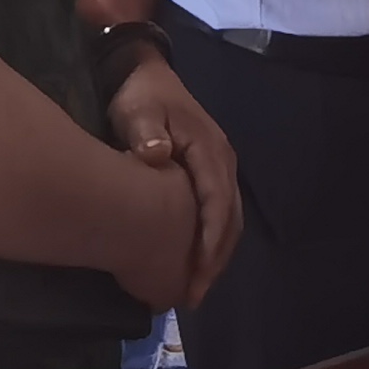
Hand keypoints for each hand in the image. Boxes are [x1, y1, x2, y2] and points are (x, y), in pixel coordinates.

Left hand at [106, 55, 240, 307]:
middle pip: (230, 218)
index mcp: (209, 150)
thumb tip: (156, 155)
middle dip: (215, 259)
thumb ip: (146, 131)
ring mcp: (219, 167)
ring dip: (216, 255)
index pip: (217, 202)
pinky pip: (220, 212)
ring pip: (229, 219)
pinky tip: (197, 262)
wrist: (144, 73)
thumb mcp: (138, 109)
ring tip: (196, 289)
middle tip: (194, 295)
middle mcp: (222, 162)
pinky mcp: (209, 172)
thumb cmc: (140, 95)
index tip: (197, 272)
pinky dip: (213, 241)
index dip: (209, 240)